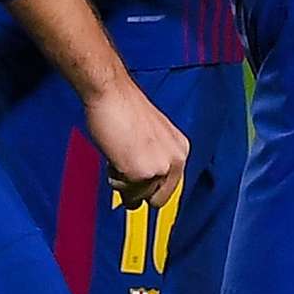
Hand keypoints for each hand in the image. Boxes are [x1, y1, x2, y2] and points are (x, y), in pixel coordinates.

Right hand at [80, 77, 188, 210]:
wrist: (112, 94)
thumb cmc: (124, 108)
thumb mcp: (152, 136)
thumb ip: (154, 158)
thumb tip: (145, 184)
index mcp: (180, 150)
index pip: (170, 188)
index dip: (151, 190)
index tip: (139, 190)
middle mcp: (175, 160)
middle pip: (157, 199)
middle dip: (138, 191)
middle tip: (123, 171)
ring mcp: (158, 168)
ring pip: (138, 197)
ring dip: (123, 182)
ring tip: (118, 154)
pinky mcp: (140, 174)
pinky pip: (123, 190)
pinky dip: (114, 176)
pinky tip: (113, 154)